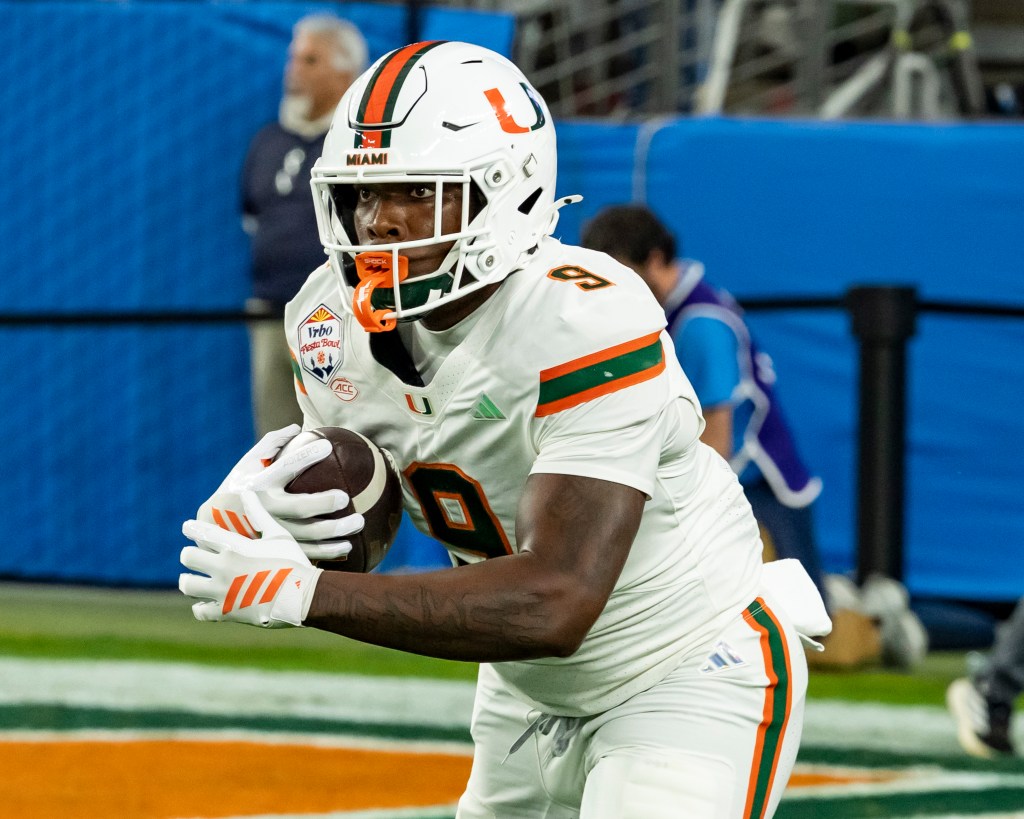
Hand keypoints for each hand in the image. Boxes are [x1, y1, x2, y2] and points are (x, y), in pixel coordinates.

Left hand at [180, 490, 321, 627]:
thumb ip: (259, 514)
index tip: (187, 527)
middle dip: (189, 555)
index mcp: (235, 546)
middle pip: (188, 557)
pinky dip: (200, 607)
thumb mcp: (278, 534)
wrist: (303, 595)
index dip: (192, 528)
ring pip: (188, 585)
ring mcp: (223, 591)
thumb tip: (247, 492)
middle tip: (192, 556)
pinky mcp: (227, 612)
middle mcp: (224, 567)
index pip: (204, 533)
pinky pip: (201, 611)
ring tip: (191, 580)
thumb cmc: (293, 561)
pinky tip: (203, 604)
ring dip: (189, 581)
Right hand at [199, 426, 361, 560]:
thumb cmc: (239, 486)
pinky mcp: (275, 550)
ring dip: (334, 532)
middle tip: (346, 498)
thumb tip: (298, 427)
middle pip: (298, 507)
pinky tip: (347, 548)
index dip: (306, 456)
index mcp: (258, 484)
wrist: (214, 527)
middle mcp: (264, 508)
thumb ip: (272, 444)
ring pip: (306, 534)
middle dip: (324, 503)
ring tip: (358, 524)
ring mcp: (269, 533)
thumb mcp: (247, 463)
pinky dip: (327, 552)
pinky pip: (305, 552)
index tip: (328, 447)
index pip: (284, 467)